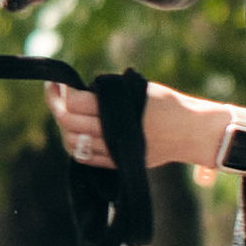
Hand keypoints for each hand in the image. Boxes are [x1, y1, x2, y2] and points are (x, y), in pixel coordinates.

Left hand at [47, 81, 226, 172]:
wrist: (191, 132)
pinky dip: (77, 146)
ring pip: (73, 144)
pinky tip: (76, 133)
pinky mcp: (119, 163)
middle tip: (53, 94)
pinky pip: (87, 158)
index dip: (61, 91)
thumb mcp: (138, 89)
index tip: (56, 82)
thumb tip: (79, 92)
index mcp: (117, 108)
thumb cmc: (167, 105)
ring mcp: (115, 151)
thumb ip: (108, 92)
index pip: (76, 101)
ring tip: (65, 114)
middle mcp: (113, 131)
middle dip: (56, 106)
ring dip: (65, 128)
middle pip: (69, 122)